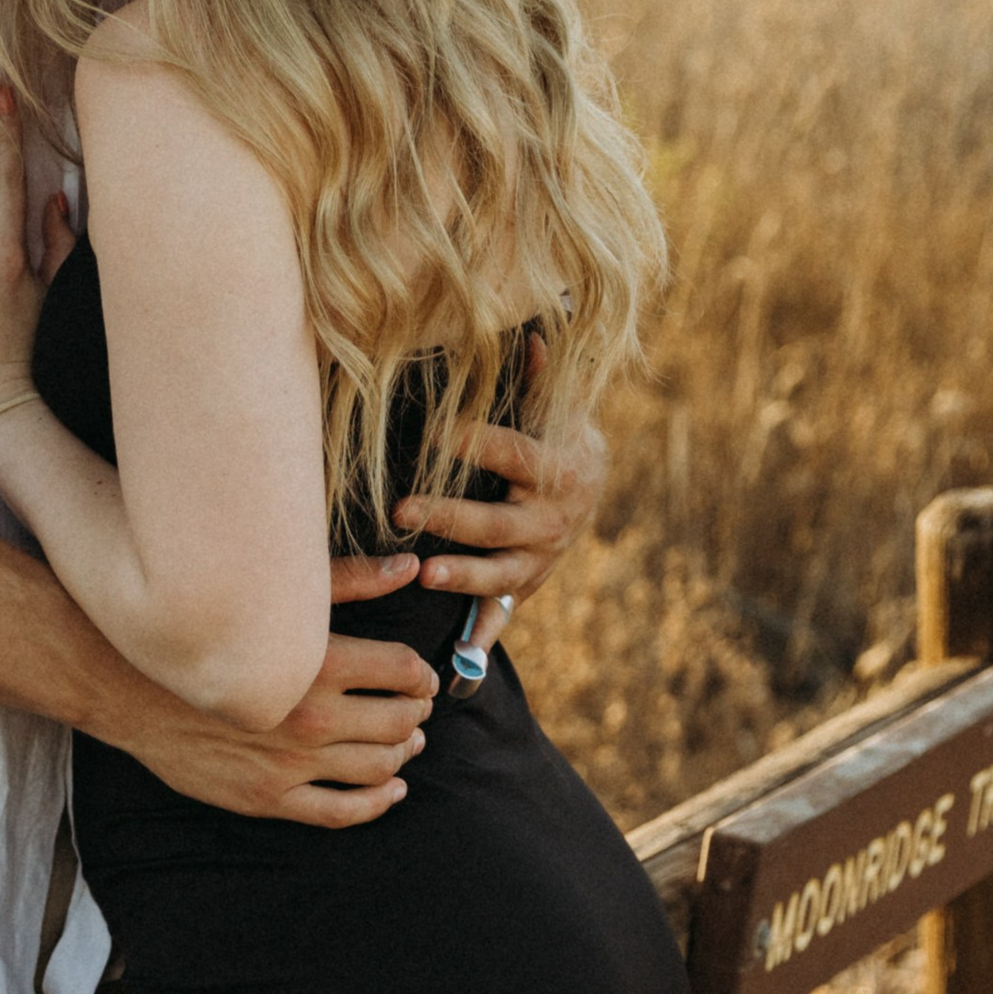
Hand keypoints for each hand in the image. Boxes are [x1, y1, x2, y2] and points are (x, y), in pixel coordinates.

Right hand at [117, 560, 437, 827]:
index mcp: (315, 665)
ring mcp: (289, 765)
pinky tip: (391, 788)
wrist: (127, 686)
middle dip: (416, 713)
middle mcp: (308, 719)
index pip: (401, 671)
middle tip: (415, 706)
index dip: (421, 674)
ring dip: (403, 753)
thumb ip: (348, 581)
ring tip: (405, 740)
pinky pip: (340, 812)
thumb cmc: (200, 633)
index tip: (420, 674)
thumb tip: (407, 566)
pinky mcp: (267, 798)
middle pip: (398, 722)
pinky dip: (377, 802)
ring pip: (377, 768)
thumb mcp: (273, 599)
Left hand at [394, 345, 606, 669]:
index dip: (482, 445)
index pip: (516, 455)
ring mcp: (538, 559)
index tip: (444, 435)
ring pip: (500, 575)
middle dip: (452, 519)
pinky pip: (501, 617)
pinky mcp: (524, 587)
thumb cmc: (555, 432)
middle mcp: (551, 520)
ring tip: (424, 573)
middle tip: (403, 511)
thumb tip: (531, 331)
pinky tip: (457, 663)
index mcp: (558, 470)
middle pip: (499, 523)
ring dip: (463, 577)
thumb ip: (540, 376)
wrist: (589, 485)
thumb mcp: (555, 405)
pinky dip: (480, 639)